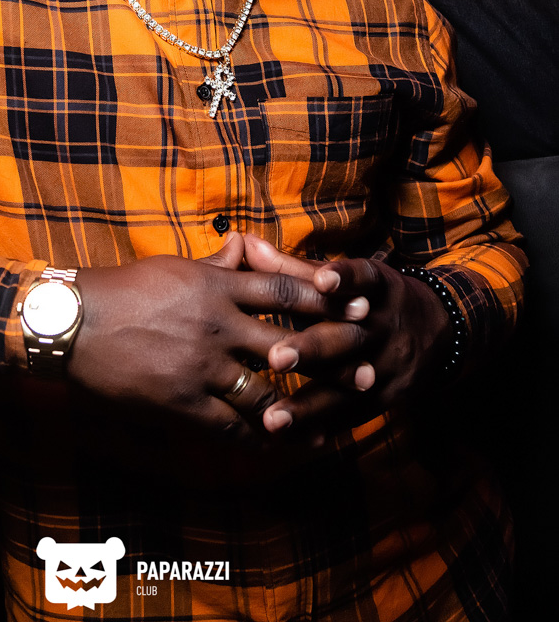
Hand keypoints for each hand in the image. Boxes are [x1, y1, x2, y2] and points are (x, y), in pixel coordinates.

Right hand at [68, 233, 349, 442]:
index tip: (358, 308)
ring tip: (333, 417)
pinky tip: (282, 443)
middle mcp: (218, 326)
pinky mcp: (182, 402)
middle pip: (290, 343)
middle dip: (331, 357)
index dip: (328, 300)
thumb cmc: (125, 289)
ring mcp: (201, 367)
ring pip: (267, 392)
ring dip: (303, 407)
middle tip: (365, 369)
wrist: (76, 324)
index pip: (287, 291)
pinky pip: (230, 425)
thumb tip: (245, 245)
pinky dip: (260, 436)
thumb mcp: (176, 266)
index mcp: (217, 287)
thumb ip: (218, 263)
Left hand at [242, 242, 451, 441]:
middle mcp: (384, 327)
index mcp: (376, 288)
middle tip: (275, 357)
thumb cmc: (370, 297)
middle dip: (312, 349)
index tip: (323, 279)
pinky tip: (289, 441)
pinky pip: (351, 417)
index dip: (345, 279)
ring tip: (272, 418)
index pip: (363, 279)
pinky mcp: (387, 399)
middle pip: (348, 338)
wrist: (439, 330)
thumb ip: (294, 268)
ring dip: (308, 405)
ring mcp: (388, 367)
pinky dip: (321, 428)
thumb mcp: (345, 277)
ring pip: (347, 388)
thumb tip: (245, 243)